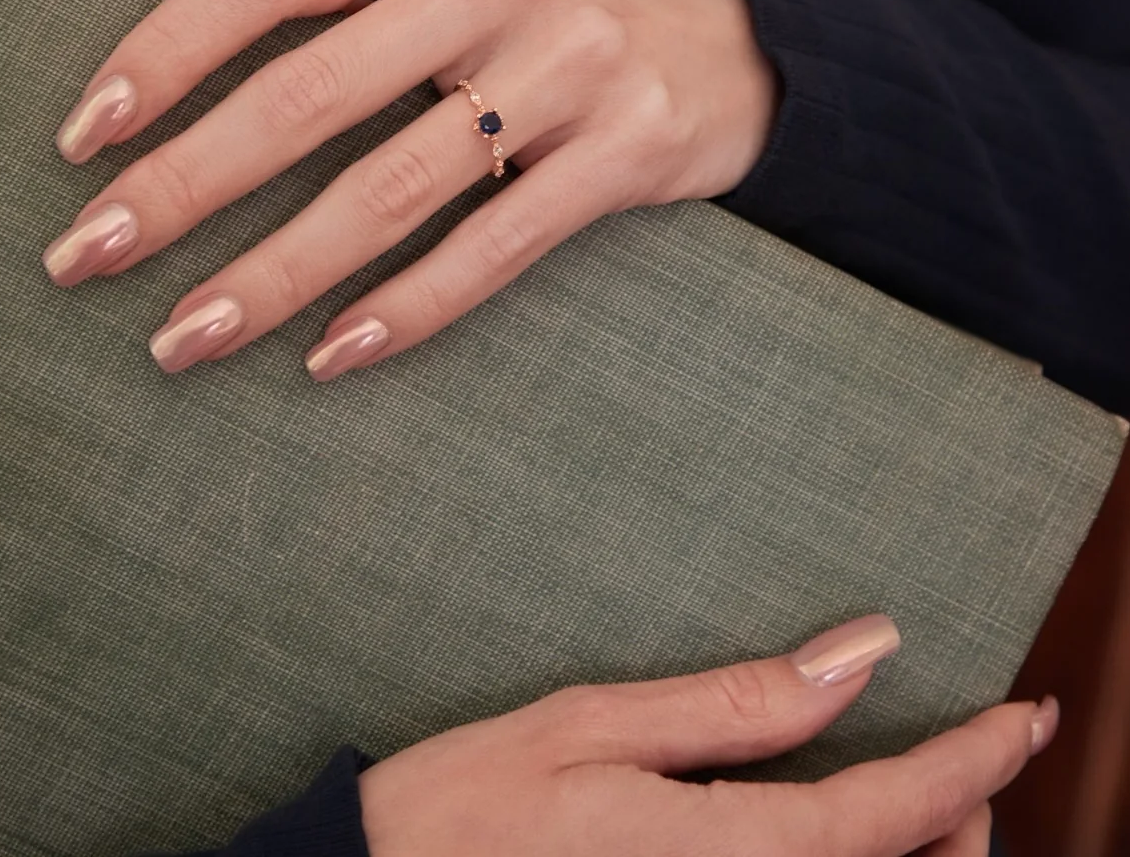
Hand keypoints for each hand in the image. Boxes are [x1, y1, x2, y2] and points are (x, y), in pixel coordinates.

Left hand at [44, 0, 776, 375]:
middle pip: (309, 92)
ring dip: (274, 273)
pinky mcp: (629, 147)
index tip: (86, 135)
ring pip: (391, 187)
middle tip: (86, 257)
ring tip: (184, 336)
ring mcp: (572, 60)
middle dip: (184, 185)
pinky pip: (495, 245)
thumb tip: (187, 69)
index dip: (165, 50)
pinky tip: (330, 356)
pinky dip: (406, 308)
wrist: (748, 15)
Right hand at [357, 615, 1055, 856]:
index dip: (971, 763)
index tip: (1026, 715)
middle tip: (968, 746)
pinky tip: (832, 830)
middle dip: (960, 820)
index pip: (888, 817)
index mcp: (719, 856)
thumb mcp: (590, 724)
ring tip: (916, 788)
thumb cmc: (466, 810)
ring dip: (914, 853)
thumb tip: (857, 655)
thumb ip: (732, 703)